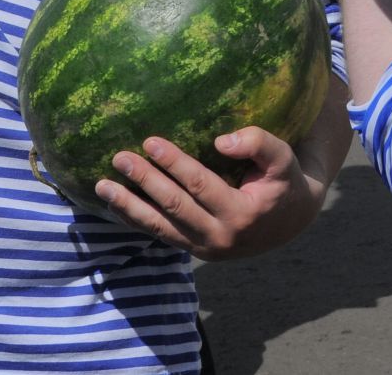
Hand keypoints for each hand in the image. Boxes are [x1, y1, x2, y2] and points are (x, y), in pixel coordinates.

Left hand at [97, 127, 333, 260]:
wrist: (290, 224)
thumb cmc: (285, 183)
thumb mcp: (284, 160)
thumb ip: (259, 144)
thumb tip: (219, 141)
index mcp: (241, 213)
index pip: (200, 185)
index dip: (174, 163)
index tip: (149, 141)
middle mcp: (219, 237)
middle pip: (173, 207)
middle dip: (144, 181)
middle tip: (119, 157)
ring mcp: (204, 248)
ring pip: (159, 228)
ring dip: (128, 207)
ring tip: (102, 186)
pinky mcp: (194, 250)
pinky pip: (160, 235)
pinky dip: (135, 221)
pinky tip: (114, 205)